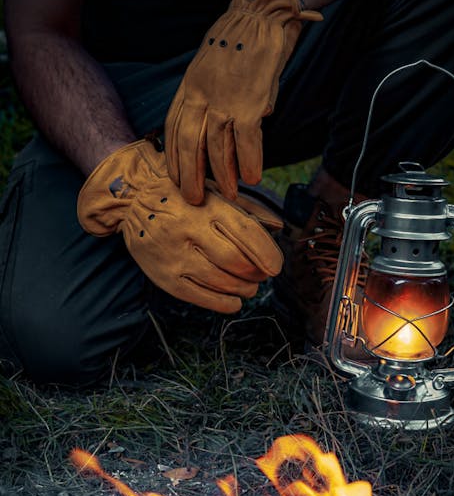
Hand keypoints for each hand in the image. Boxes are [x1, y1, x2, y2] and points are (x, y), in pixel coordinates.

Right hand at [77, 138, 283, 313]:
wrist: (132, 202)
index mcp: (205, 205)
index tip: (276, 266)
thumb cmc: (183, 198)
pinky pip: (199, 297)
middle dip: (256, 273)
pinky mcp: (163, 276)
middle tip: (262, 275)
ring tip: (250, 287)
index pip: (245, 232)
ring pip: (219, 281)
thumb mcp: (214, 193)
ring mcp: (174, 255)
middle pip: (234, 260)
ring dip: (243, 289)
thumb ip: (248, 209)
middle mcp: (188, 229)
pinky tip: (234, 301)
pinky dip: (223, 303)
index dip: (266, 253)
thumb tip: (279, 227)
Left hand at [165, 0, 321, 203]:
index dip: (174, 157)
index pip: (174, 128)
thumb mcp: (211, 65)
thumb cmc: (241, 38)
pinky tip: (251, 177)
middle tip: (192, 199)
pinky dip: (249, 162)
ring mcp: (224, 100)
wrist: (261, 13)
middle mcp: (201, 95)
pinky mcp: (249, 102)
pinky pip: (246, 141)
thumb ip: (212, 95)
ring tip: (227, 194)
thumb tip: (228, 124)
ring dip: (222, 175)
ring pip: (216, 148)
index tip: (175, 177)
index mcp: (190, 86)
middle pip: (188, 144)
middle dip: (189, 175)